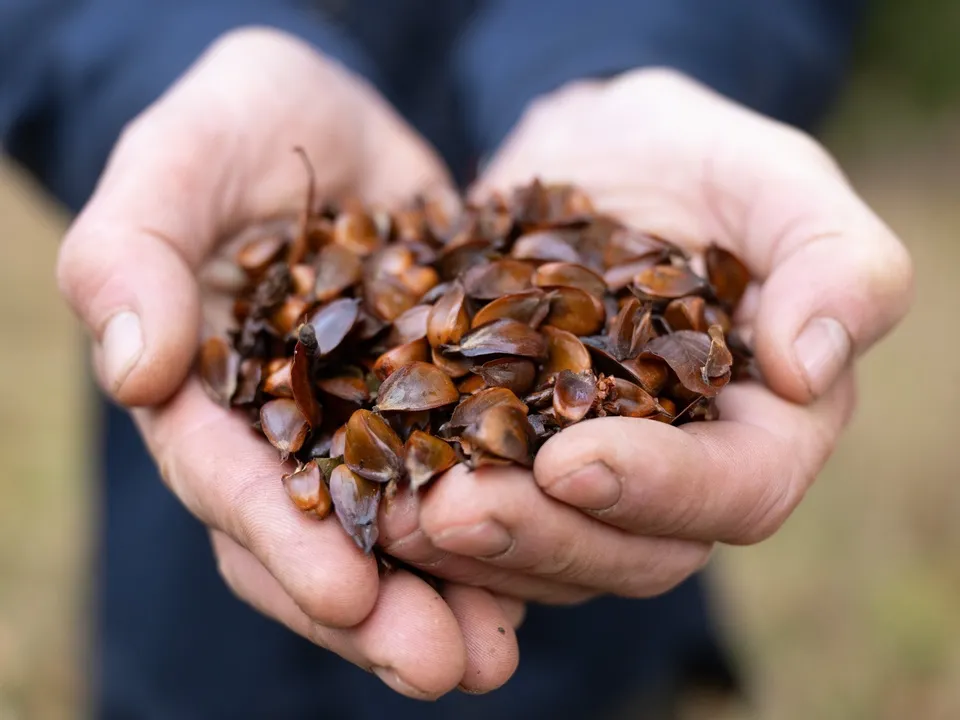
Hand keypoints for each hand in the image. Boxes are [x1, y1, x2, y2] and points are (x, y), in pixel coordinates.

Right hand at [56, 28, 519, 697]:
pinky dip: (499, 536)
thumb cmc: (244, 120)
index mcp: (209, 393)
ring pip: (394, 533)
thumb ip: (136, 248)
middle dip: (372, 611)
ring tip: (493, 657)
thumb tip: (135, 370)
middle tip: (442, 668)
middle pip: (316, 538)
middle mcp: (285, 432)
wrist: (338, 116)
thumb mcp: (182, 156)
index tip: (346, 593)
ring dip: (444, 600)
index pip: (231, 482)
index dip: (283, 540)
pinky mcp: (438, 406)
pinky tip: (541, 584)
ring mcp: (364, 427)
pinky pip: (463, 482)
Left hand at [384, 69, 912, 598]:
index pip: (737, 491)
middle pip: (632, 550)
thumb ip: (834, 262)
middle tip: (450, 512)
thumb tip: (811, 370)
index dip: (660, 491)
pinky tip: (372, 498)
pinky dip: (427, 517)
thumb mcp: (772, 180)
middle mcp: (682, 474)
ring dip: (473, 549)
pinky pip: (479, 515)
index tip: (571, 462)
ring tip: (396, 512)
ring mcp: (590, 478)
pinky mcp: (513, 464)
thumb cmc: (692, 159)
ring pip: (548, 554)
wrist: (588, 161)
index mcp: (764, 425)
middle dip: (542, 536)